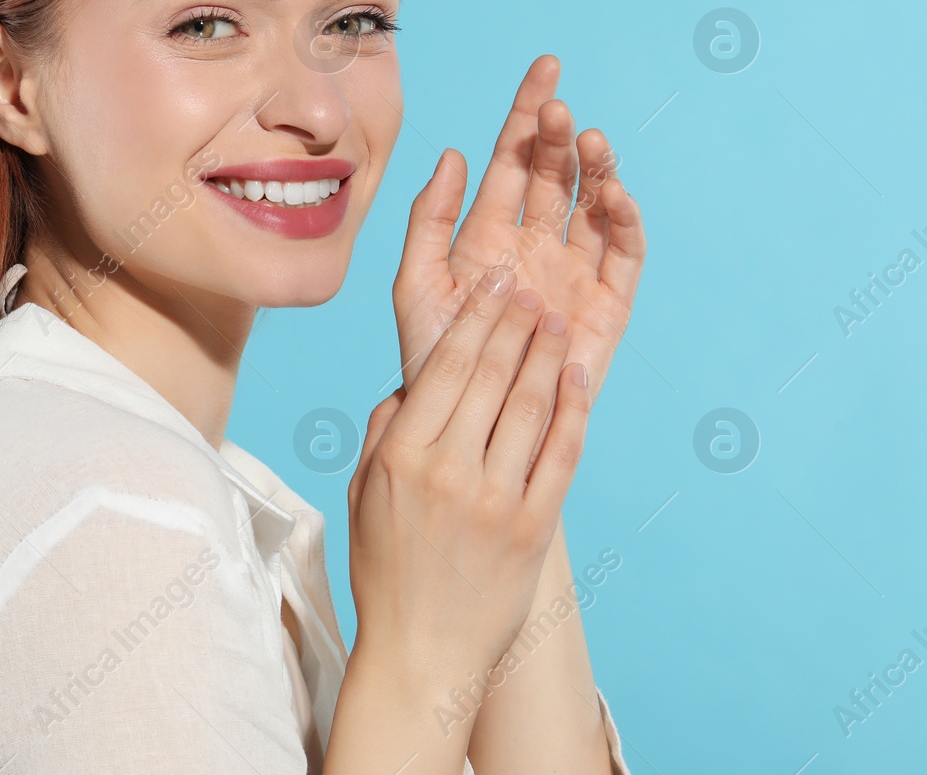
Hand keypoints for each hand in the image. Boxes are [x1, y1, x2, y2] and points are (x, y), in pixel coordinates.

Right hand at [344, 264, 589, 701]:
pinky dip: (572, 412)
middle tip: (531, 288)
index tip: (492, 285)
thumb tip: (411, 381)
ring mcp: (494, 499)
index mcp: (401, 455)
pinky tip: (577, 380)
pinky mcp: (532, 528)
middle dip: (515, 323)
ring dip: (547, 356)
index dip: (475, 318)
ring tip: (557, 321)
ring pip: (530, 407)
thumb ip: (383, 431)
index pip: (445, 367)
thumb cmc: (385, 570)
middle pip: (492, 377)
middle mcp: (448, 470)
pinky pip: (560, 456)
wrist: (422, 653)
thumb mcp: (361, 493)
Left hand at [392, 55, 644, 398]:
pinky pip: (624, 255)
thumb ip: (429, 220)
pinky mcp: (606, 306)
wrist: (463, 422)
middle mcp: (535, 243)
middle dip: (561, 137)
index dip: (529, 113)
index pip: (514, 158)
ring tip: (590, 143)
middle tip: (561, 112)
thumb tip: (453, 154)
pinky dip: (624, 221)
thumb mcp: (415, 284)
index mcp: (488, 231)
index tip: (546, 68)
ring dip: (596, 170)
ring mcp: (573, 271)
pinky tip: (613, 195)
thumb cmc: (432, 359)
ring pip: (594, 204)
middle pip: (556, 174)